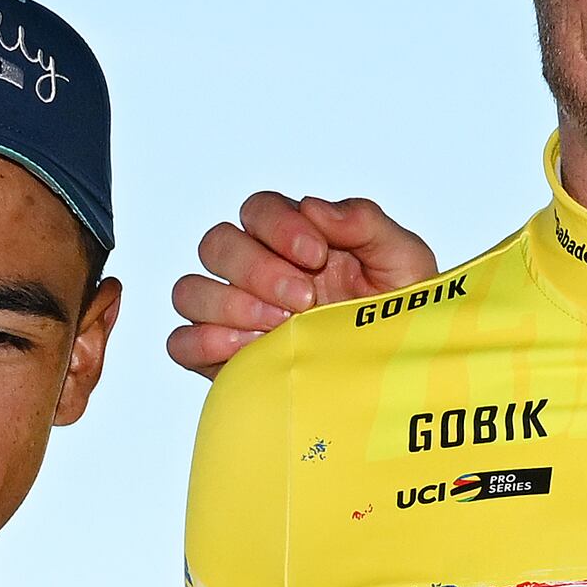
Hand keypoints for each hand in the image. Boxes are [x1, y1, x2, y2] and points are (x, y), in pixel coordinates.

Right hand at [165, 193, 443, 377]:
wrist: (400, 378)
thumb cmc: (400, 316)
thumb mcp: (403, 261)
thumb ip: (366, 222)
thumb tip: (316, 208)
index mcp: (294, 240)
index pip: (258, 210)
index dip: (279, 226)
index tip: (316, 255)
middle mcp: (256, 272)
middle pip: (217, 244)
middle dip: (257, 268)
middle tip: (303, 299)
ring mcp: (236, 316)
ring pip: (191, 291)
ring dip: (230, 303)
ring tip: (279, 326)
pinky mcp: (223, 360)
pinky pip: (183, 343)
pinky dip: (205, 342)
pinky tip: (252, 349)